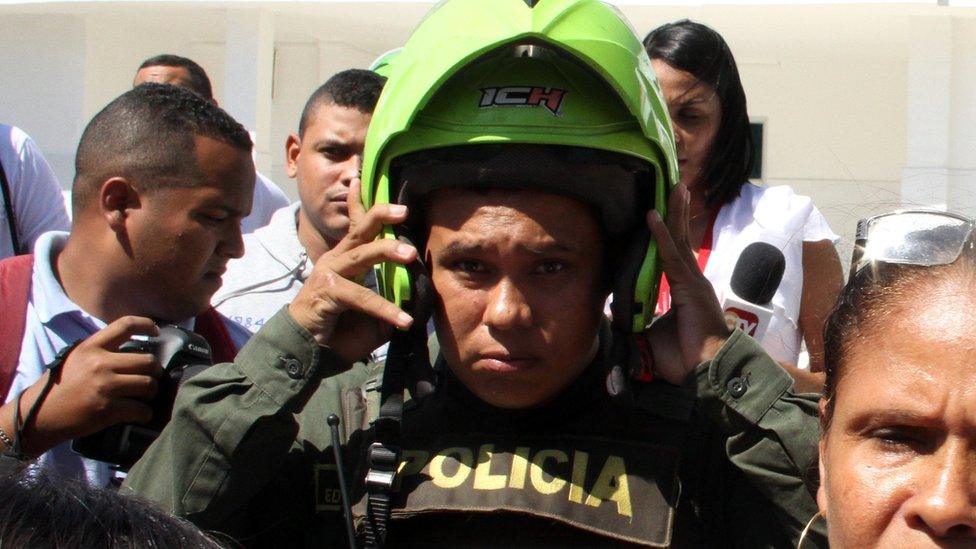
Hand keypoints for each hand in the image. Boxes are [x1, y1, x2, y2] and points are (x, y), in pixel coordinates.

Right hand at [14, 316, 162, 453]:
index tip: (156, 332)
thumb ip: (102, 351)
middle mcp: (100, 363)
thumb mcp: (76, 358)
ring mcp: (105, 387)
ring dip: (152, 392)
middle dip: (155, 371)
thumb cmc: (60, 386)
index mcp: (91, 347)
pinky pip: (142, 409)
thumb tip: (135, 351)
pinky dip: (145, 413)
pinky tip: (139, 413)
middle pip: (148, 361)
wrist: (41, 416)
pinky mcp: (108, 409)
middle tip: (151, 378)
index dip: (146, 325)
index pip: (125, 325)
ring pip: (149, 385)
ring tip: (145, 396)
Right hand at [288, 180, 416, 361]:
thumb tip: (419, 295)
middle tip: (404, 210)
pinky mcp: (328, 293)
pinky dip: (385, 308)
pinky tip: (403, 319)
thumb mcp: (373, 312)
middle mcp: (336, 260)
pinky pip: (361, 297)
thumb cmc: (341, 329)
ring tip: (411, 255)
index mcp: (346, 259)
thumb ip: (392, 298)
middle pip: (359, 230)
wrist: (308, 352)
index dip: (360, 202)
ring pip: (360, 255)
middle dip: (380, 216)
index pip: (356, 226)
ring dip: (386, 251)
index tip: (363, 178)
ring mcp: (330, 274)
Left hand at [644, 184, 730, 384]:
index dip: (669, 231)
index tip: (664, 210)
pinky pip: (672, 256)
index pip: (674, 253)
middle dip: (678, 212)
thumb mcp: (651, 336)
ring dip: (674, 213)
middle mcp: (692, 279)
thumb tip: (609, 322)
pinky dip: (662, 235)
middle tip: (675, 187)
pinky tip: (652, 217)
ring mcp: (693, 281)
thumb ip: (633, 324)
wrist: (706, 371)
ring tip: (674, 188)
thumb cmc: (684, 357)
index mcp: (685, 288)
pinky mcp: (690, 287)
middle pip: (682, 237)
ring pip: (680, 239)